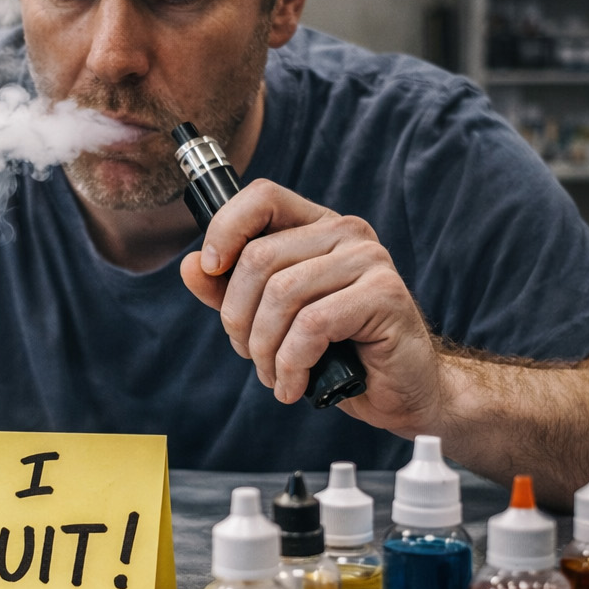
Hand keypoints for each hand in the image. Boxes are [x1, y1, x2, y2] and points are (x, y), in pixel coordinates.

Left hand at [177, 179, 443, 435]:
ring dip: (264, 349)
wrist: (397, 390)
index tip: (212, 270)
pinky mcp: (385, 296)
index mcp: (316, 227)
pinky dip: (291, 364)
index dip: (225, 229)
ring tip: (274, 374)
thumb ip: (229, 291)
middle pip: (260, 258)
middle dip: (238, 318)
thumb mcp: (270, 319)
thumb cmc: (336, 351)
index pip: (262, 197)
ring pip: (282, 294)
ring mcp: (370, 261)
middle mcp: (346, 233)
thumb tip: (191, 266)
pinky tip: (294, 384)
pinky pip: (312, 325)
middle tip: (250, 353)